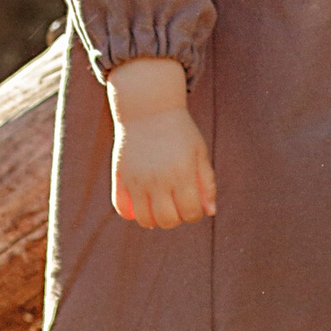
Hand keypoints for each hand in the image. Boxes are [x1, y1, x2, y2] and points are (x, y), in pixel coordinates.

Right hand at [108, 55, 215, 227]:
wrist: (148, 109)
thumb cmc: (180, 132)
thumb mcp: (199, 153)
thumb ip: (207, 183)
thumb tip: (210, 212)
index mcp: (182, 173)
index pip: (191, 213)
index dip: (196, 214)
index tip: (195, 204)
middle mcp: (158, 179)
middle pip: (167, 221)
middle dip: (177, 218)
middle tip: (178, 204)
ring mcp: (136, 180)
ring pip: (144, 220)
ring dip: (155, 219)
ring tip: (161, 204)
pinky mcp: (120, 177)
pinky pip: (121, 209)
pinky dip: (132, 213)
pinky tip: (143, 202)